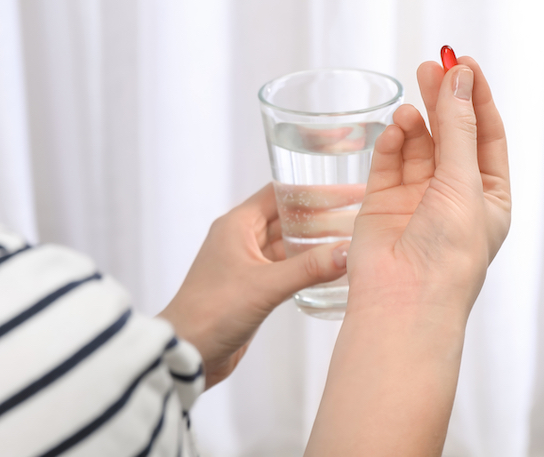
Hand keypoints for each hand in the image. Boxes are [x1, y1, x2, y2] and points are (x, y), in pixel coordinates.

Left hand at [159, 185, 348, 387]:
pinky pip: (285, 267)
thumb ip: (308, 268)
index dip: (313, 189)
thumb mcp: (264, 286)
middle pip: (287, 217)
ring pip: (287, 244)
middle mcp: (241, 238)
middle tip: (356, 214)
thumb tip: (348, 251)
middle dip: (321, 215)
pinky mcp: (252, 286)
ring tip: (351, 238)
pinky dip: (306, 265)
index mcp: (237, 225)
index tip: (345, 189)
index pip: (280, 193)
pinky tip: (330, 269)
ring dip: (315, 241)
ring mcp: (246, 263)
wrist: (186, 353)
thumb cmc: (211, 312)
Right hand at [347, 56, 510, 314]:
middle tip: (432, 64)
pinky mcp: (381, 203)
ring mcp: (415, 199)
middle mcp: (453, 196)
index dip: (475, 97)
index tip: (464, 62)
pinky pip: (388, 161)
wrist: (404, 301)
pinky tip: (397, 125)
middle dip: (442, 98)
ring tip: (412, 96)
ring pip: (418, 144)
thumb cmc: (448, 255)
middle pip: (450, 133)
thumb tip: (459, 78)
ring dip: (417, 118)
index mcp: (488, 196)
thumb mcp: (464, 183)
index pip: (485, 134)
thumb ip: (457, 127)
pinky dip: (392, 140)